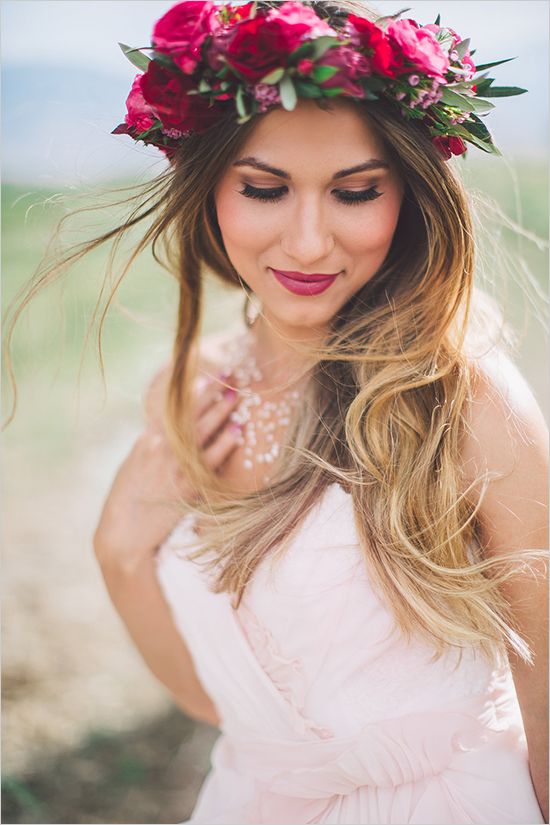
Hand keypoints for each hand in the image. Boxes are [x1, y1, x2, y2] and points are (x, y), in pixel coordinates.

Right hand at [93, 368, 242, 572]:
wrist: (122, 535)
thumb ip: (152, 446)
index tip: (207, 375)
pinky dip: (223, 445)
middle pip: (188, 414)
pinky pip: (208, 461)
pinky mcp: (185, 487)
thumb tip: (168, 430)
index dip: (192, 390)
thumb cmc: (128, 500)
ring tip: (236, 397)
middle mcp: (159, 449)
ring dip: (220, 413)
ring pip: (200, 433)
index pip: (171, 409)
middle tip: (229, 375)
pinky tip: (237, 432)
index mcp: (147, 441)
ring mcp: (173, 467)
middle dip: (210, 393)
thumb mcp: (135, 465)